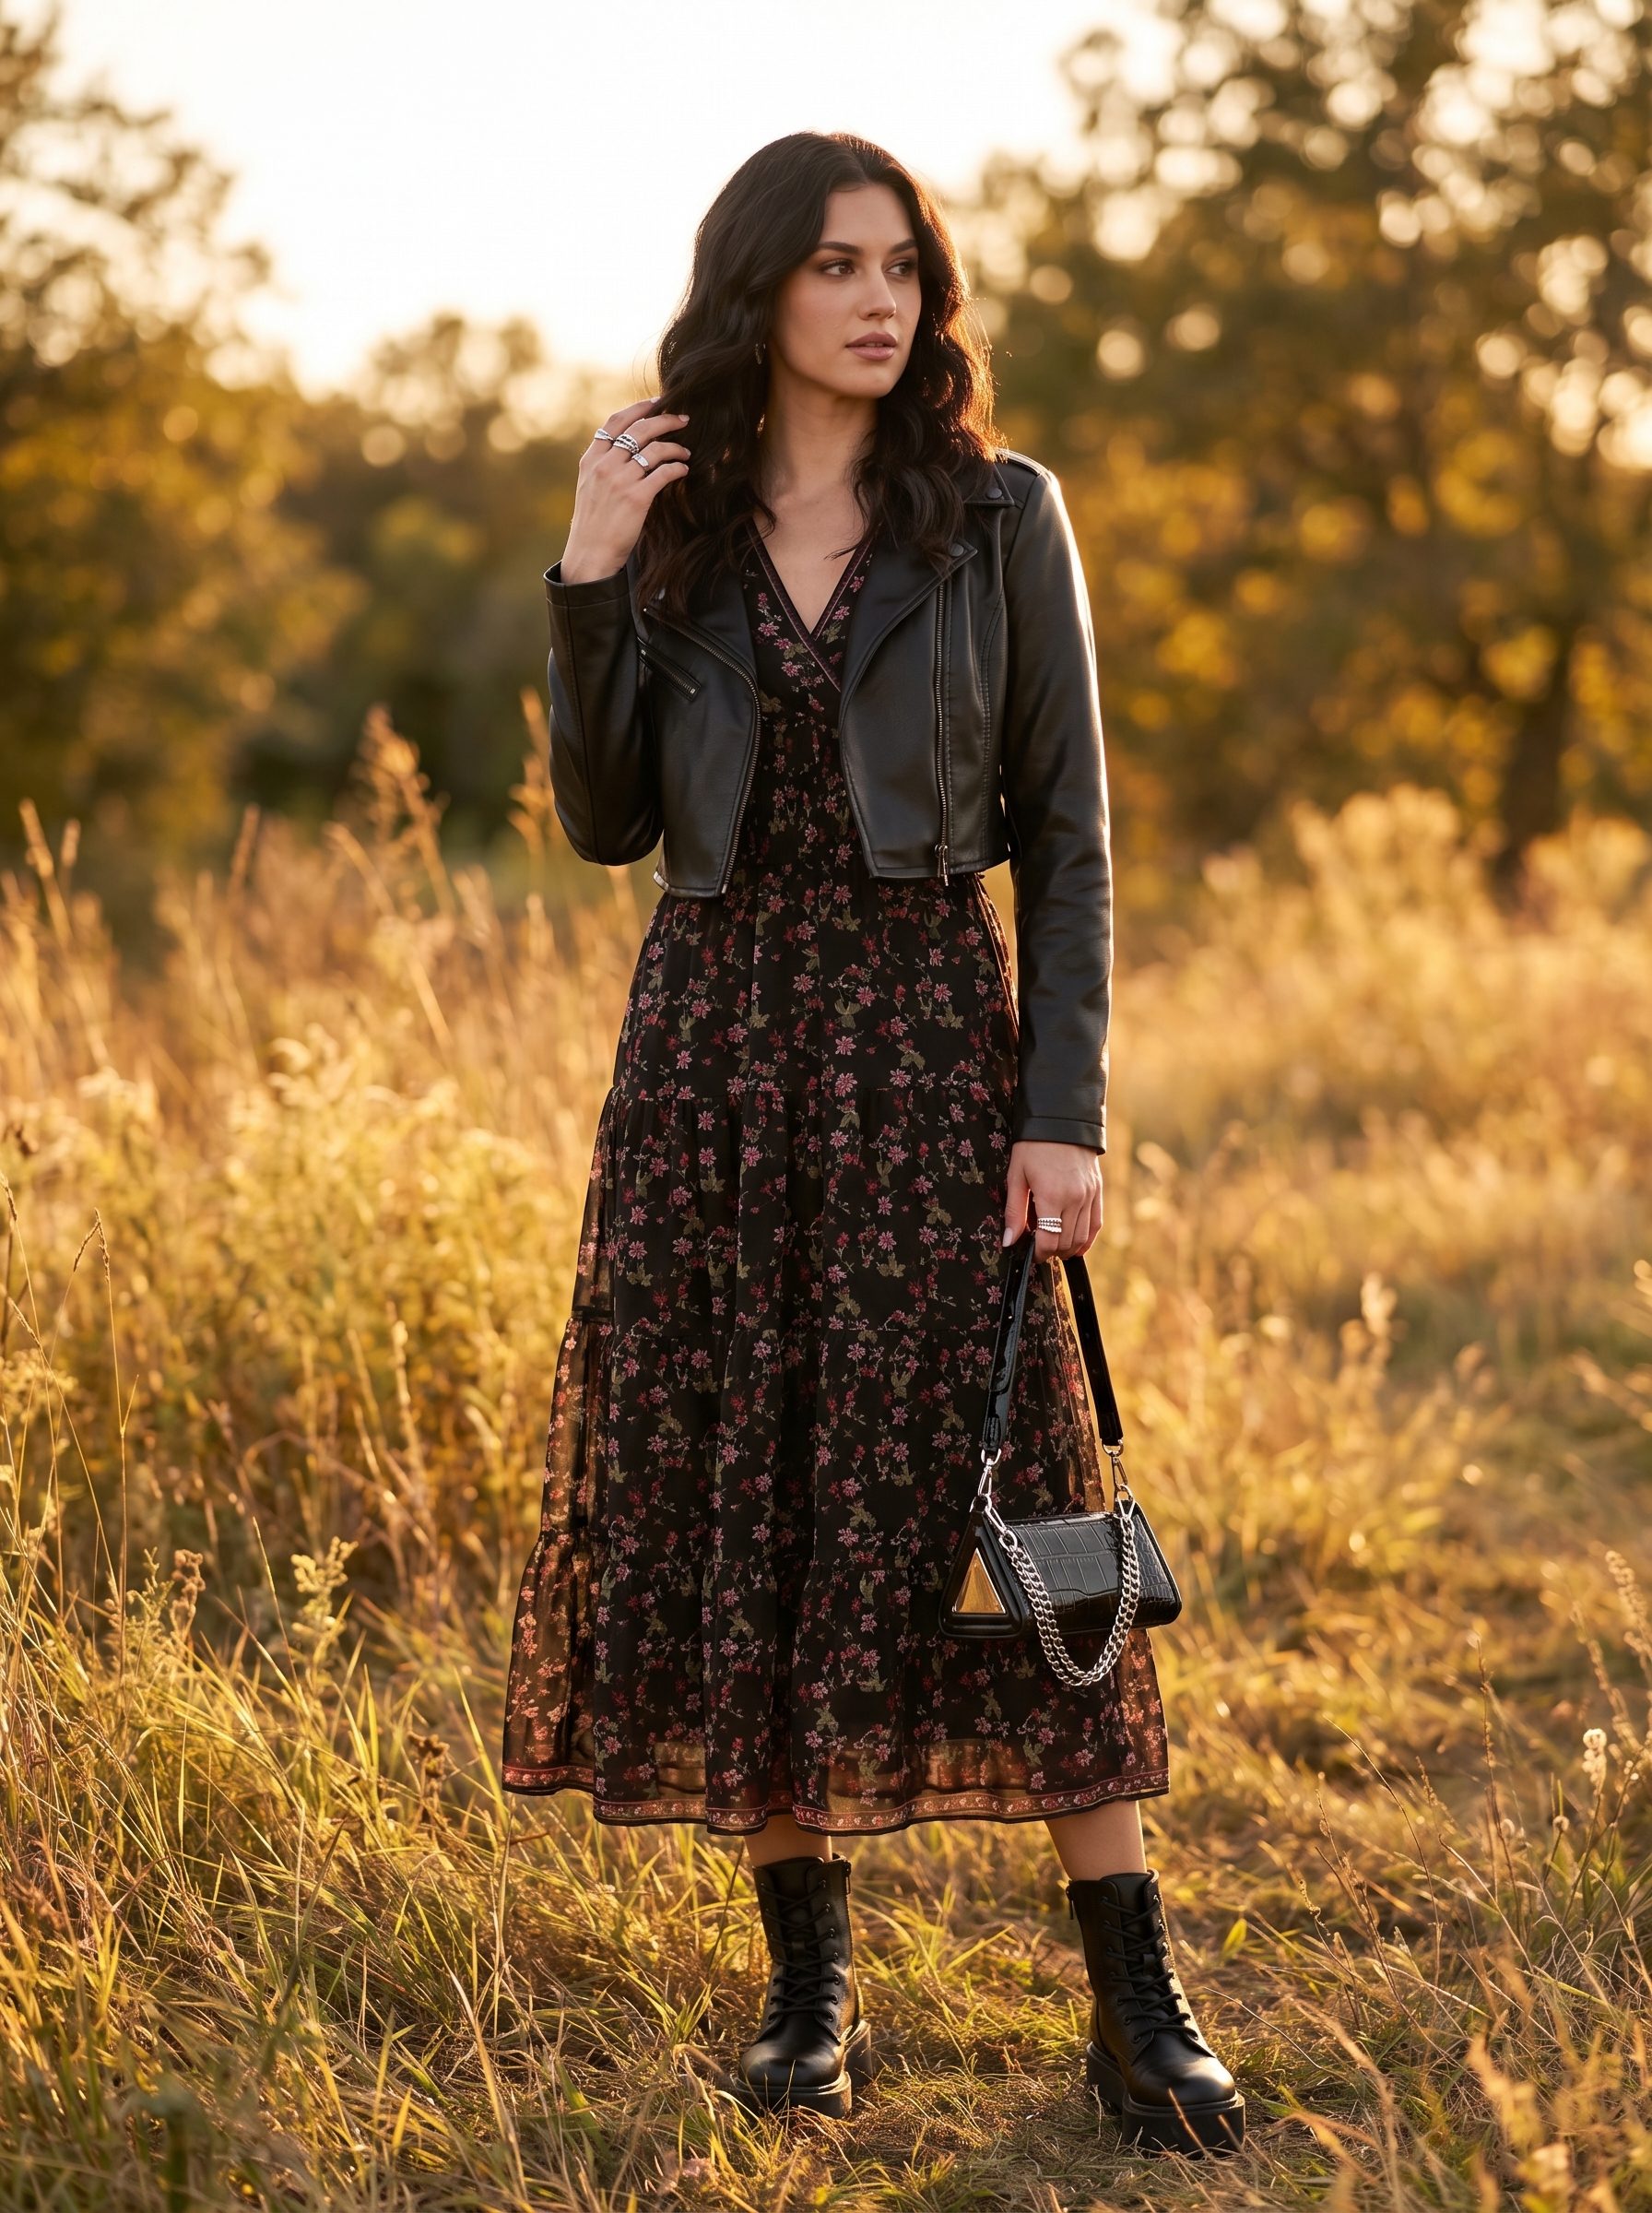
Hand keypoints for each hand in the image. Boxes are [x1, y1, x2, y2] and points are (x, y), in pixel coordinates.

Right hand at [560, 398, 689, 583]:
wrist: (589, 553)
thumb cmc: (593, 523)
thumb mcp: (589, 487)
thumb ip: (604, 464)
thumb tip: (626, 448)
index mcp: (591, 459)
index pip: (616, 422)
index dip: (639, 408)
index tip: (657, 402)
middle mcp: (604, 465)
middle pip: (640, 429)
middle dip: (666, 419)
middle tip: (683, 419)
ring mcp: (620, 480)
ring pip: (655, 449)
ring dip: (675, 446)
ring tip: (685, 452)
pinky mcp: (636, 498)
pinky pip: (664, 473)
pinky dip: (677, 468)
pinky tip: (683, 471)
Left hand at [1002, 1140, 1102, 1259]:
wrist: (1061, 1120)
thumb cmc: (1033, 1146)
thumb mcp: (1016, 1176)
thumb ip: (1013, 1212)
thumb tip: (1009, 1242)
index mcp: (1052, 1196)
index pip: (1049, 1241)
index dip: (1038, 1254)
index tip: (1030, 1253)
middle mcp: (1075, 1199)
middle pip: (1066, 1243)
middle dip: (1051, 1252)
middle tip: (1038, 1249)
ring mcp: (1089, 1196)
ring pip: (1082, 1237)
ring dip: (1068, 1249)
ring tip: (1054, 1247)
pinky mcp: (1098, 1191)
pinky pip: (1096, 1224)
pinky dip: (1087, 1239)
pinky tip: (1077, 1246)